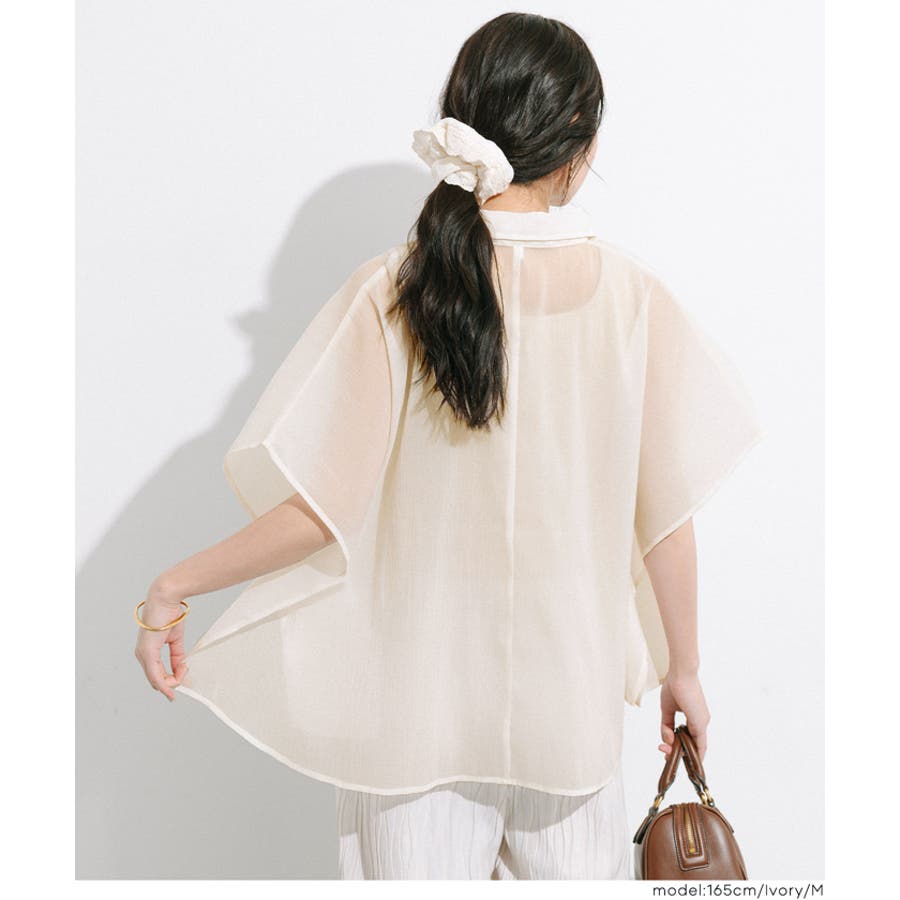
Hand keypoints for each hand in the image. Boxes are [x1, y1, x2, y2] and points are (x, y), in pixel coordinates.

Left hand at [134, 580, 188, 701]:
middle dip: (170, 684)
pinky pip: (155, 675)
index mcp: (147, 650)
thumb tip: (181, 668)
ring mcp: (143, 654)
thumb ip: (177, 655)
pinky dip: (165, 683)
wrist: (165, 599)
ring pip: (155, 680)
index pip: (156, 673)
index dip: (170, 679)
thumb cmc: (169, 614)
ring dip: (170, 684)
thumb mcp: (176, 638)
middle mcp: (142, 654)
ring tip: (182, 679)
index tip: (184, 675)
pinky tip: (174, 685)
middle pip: (155, 680)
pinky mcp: (148, 653)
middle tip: (184, 680)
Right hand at [658, 669, 709, 761]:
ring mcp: (702, 722)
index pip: (689, 738)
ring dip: (681, 753)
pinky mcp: (700, 722)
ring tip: (667, 753)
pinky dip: (692, 752)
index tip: (667, 750)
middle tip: (663, 752)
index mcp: (695, 717)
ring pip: (696, 746)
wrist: (680, 672)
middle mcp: (701, 721)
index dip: (679, 747)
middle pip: (692, 745)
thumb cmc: (674, 685)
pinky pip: (700, 744)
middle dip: (677, 752)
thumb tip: (667, 740)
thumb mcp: (667, 709)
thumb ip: (667, 725)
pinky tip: (680, 755)